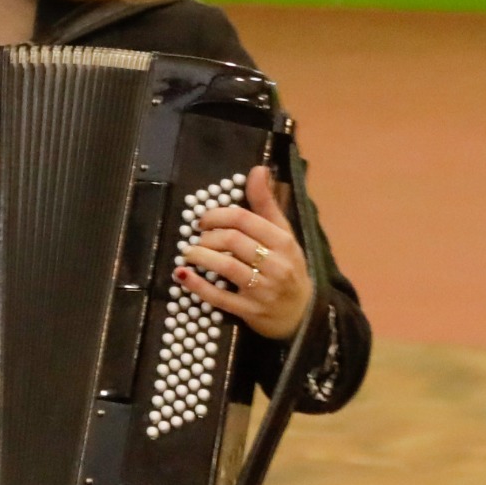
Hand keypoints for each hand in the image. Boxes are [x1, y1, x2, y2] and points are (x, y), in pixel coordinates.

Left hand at [179, 161, 313, 342]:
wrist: (302, 314)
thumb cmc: (289, 268)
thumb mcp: (284, 234)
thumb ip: (267, 203)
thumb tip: (258, 170)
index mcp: (283, 242)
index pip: (244, 219)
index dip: (217, 215)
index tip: (204, 219)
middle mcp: (275, 264)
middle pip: (231, 240)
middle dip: (207, 236)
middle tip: (198, 237)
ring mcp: (262, 290)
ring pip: (224, 267)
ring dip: (199, 256)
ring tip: (189, 252)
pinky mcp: (250, 311)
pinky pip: (218, 297)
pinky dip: (197, 285)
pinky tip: (183, 275)